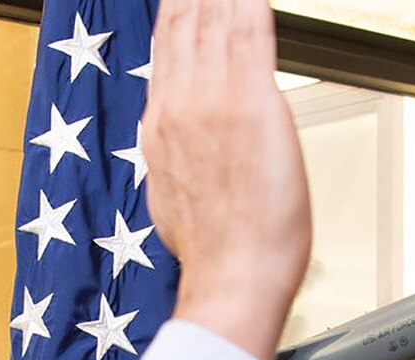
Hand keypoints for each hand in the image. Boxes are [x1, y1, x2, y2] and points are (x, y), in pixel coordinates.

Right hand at [143, 0, 310, 359]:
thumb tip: (182, 155)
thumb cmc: (215, 253)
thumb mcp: (172, 197)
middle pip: (185, 21)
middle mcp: (180, 105)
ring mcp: (213, 100)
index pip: (166, 47)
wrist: (231, 277)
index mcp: (162, 126)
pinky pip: (252, 34)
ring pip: (214, 19)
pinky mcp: (252, 104)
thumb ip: (176, 160)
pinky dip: (251, 5)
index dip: (176, 10)